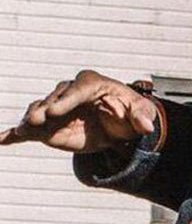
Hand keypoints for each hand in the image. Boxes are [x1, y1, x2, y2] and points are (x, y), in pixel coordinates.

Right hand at [0, 70, 157, 152]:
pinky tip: (1, 140)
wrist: (117, 125)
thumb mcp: (141, 112)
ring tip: (22, 130)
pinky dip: (14, 134)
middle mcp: (69, 92)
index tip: (55, 112)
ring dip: (30, 120)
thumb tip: (146, 125)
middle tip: (37, 121)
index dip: (66, 100)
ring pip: (40, 110)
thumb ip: (142, 116)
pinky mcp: (48, 126)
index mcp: (92, 83)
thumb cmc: (129, 112)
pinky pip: (29, 130)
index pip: (78, 89)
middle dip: (45, 109)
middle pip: (54, 98)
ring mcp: (56, 108)